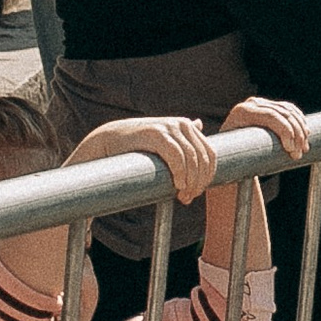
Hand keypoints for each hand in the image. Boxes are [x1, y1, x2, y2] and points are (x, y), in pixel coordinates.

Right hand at [82, 113, 219, 202]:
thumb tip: (199, 123)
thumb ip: (182, 134)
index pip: (210, 154)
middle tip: (188, 197)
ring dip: (190, 182)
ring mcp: (170, 127)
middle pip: (203, 158)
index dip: (207, 176)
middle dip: (198, 181)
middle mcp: (182, 124)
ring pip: (192, 159)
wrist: (110, 140)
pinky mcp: (157, 134)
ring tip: (182, 196)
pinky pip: (177, 156)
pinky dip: (180, 173)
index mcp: (188, 127)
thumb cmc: (139, 145)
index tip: (197, 192)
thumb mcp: (164, 138)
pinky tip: (177, 185)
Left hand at [222, 96, 308, 163]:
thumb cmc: (229, 158)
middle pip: (283, 114)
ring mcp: (262, 103)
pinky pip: (290, 109)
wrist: (227, 148)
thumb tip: (245, 179)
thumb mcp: (231, 157)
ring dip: (301, 131)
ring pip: (289, 112)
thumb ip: (237, 161)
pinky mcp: (270, 105)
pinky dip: (300, 121)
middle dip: (296, 134)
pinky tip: (306, 132)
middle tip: (299, 154)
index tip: (291, 151)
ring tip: (304, 149)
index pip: (271, 117)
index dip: (286, 131)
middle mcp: (252, 104)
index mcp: (242, 112)